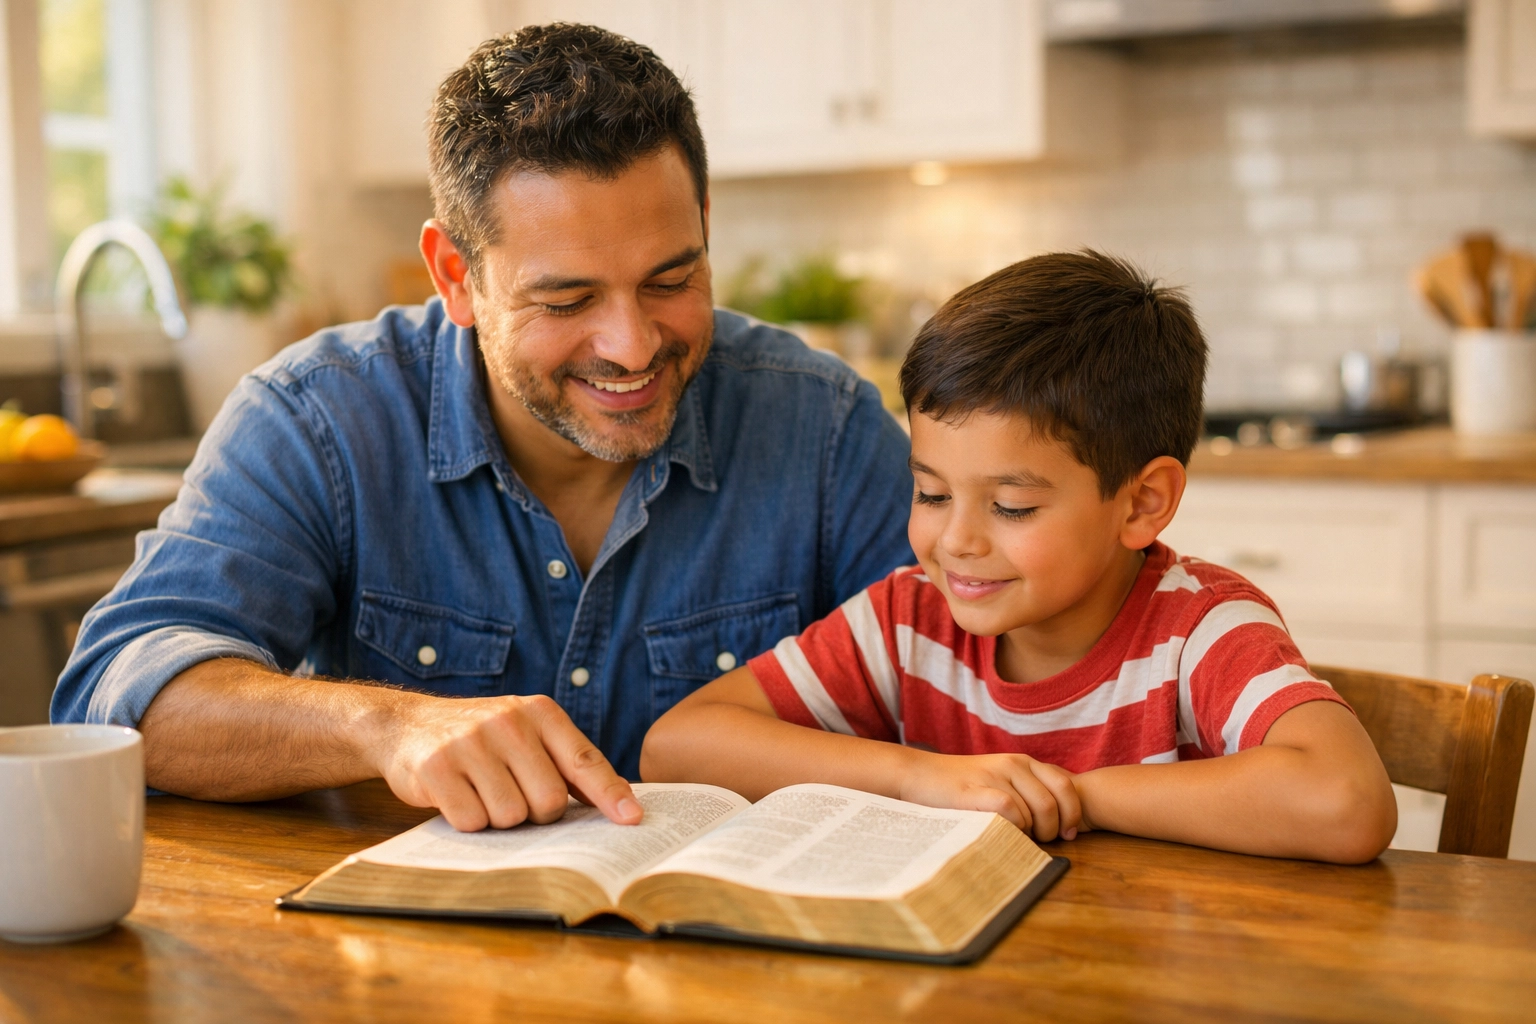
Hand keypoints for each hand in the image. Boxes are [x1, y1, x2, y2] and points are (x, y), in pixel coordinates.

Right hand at [370, 692, 642, 831]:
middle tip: (516, 797)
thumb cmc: (482, 739)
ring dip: (500, 819)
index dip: (610, 794)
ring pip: (511, 816)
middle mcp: (508, 722)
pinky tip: (458, 797)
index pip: (584, 760)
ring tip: (483, 793)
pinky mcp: (437, 768)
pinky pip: (472, 821)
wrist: (408, 724)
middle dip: (537, 814)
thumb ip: (568, 764)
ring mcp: (471, 743)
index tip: (631, 820)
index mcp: (539, 713)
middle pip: (548, 801)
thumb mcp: (527, 734)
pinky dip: (469, 821)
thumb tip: (620, 804)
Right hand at [897, 750, 1086, 841]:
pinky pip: (1011, 811)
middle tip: (1043, 840)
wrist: (919, 775)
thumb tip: (1058, 820)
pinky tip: (1003, 831)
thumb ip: (1027, 790)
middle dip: (1054, 828)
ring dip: (1032, 832)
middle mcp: (1013, 765)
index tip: (1069, 833)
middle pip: (1054, 802)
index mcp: (1022, 762)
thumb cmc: (961, 786)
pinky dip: (1014, 826)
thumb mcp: (999, 779)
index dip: (1073, 812)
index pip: (1065, 785)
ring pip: (1034, 810)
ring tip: (1018, 836)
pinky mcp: (977, 790)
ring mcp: (995, 776)